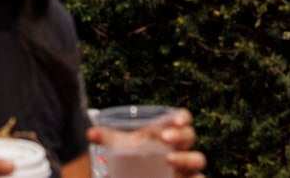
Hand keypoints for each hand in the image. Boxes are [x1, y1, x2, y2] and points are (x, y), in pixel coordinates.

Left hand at [87, 110, 202, 170]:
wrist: (141, 177)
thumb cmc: (137, 158)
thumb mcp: (124, 148)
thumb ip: (110, 139)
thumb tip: (91, 134)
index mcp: (168, 132)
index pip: (182, 120)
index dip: (182, 117)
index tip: (175, 119)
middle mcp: (181, 148)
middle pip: (190, 137)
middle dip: (180, 135)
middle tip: (164, 137)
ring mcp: (187, 167)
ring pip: (199, 160)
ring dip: (186, 158)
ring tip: (170, 160)